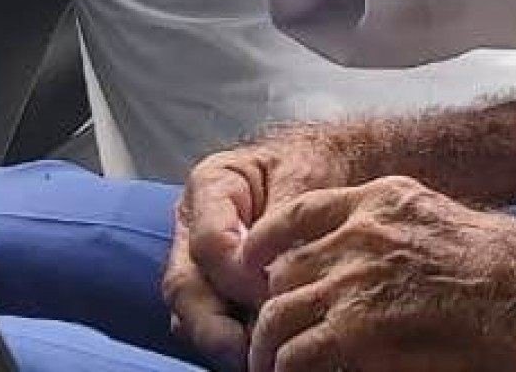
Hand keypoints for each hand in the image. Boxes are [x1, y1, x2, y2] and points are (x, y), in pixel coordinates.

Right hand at [163, 128, 357, 370]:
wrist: (330, 164)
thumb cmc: (315, 164)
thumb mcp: (306, 176)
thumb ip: (285, 219)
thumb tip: (272, 275)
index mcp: (212, 185)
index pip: (208, 240)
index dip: (236, 274)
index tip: (273, 292)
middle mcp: (193, 225)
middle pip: (184, 284)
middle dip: (212, 326)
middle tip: (249, 351)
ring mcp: (198, 261)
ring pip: (188, 311)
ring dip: (220, 340)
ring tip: (257, 358)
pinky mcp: (214, 289)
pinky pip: (209, 323)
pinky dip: (230, 342)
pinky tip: (260, 353)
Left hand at [246, 177, 515, 371]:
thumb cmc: (507, 270)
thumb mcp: (445, 222)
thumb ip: (396, 233)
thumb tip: (361, 259)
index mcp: (385, 201)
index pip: (300, 211)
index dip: (267, 240)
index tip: (251, 261)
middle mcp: (363, 231)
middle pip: (284, 268)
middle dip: (270, 304)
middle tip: (268, 336)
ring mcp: (357, 278)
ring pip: (278, 313)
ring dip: (269, 346)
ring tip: (271, 366)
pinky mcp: (358, 329)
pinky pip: (297, 353)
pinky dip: (287, 368)